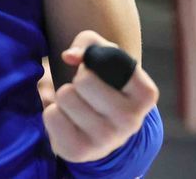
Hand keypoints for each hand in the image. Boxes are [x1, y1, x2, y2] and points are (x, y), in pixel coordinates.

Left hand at [42, 30, 159, 163]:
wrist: (100, 131)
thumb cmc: (104, 85)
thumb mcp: (105, 57)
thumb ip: (89, 44)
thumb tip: (70, 56)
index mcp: (145, 94)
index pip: (112, 61)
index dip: (97, 61)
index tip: (101, 70)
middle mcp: (132, 121)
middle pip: (83, 80)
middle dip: (79, 79)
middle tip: (86, 91)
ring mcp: (107, 140)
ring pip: (65, 96)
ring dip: (65, 96)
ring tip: (78, 105)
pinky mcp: (80, 152)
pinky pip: (51, 116)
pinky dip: (53, 112)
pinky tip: (67, 120)